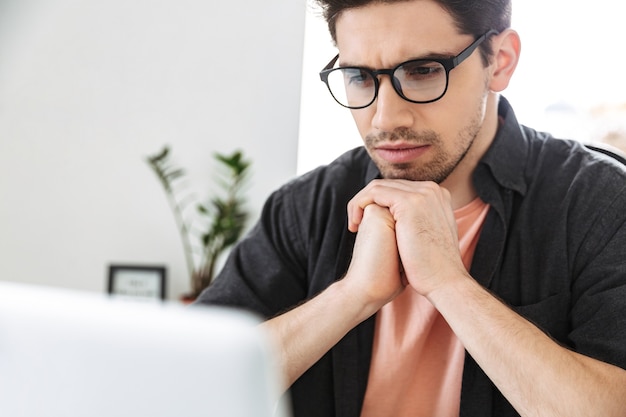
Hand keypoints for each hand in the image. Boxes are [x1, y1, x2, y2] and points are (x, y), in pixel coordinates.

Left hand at [348, 180, 467, 296]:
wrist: (444, 281)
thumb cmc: (432, 267)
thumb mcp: (427, 236)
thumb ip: (417, 222)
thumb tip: (400, 223)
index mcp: (436, 196)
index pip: (398, 189)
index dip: (379, 203)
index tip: (367, 222)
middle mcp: (432, 190)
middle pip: (387, 185)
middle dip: (367, 202)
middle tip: (356, 223)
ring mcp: (422, 194)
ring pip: (377, 187)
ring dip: (360, 203)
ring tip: (354, 225)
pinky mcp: (409, 202)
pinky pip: (374, 193)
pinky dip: (359, 204)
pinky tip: (355, 224)